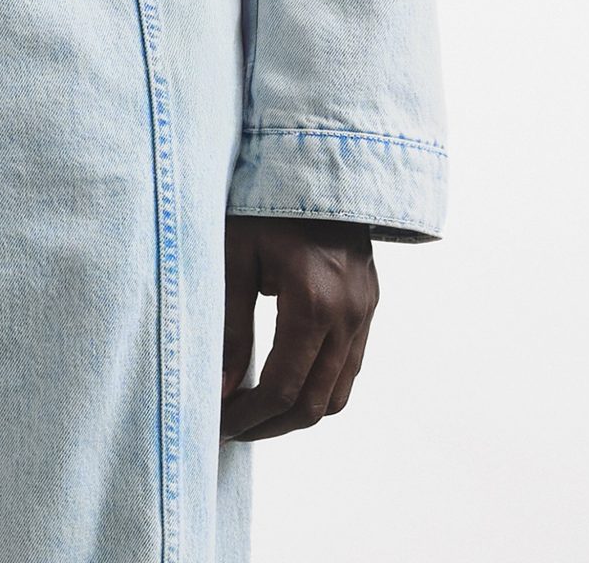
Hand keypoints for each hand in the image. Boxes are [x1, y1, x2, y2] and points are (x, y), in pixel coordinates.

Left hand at [218, 215, 377, 441]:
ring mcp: (365, 310)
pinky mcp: (369, 304)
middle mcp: (348, 314)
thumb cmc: (265, 201)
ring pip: (337, 393)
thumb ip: (230, 327)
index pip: (282, 388)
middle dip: (270, 426)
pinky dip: (319, 386)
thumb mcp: (236, 255)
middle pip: (313, 404)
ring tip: (257, 411)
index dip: (249, 417)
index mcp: (313, 301)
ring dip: (298, 412)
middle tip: (233, 429)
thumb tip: (222, 390)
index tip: (219, 426)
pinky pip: (350, 367)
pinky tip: (287, 379)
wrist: (317, 158)